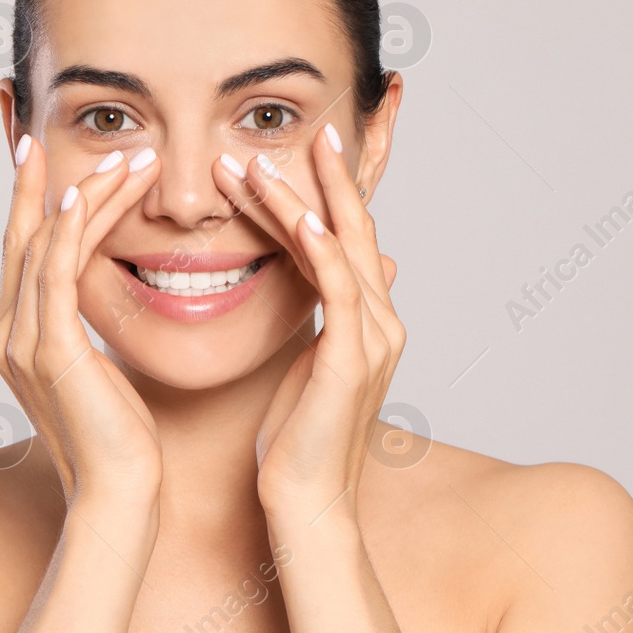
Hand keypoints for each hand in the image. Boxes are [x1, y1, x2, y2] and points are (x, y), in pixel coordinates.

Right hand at [0, 137, 164, 508]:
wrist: (121, 497)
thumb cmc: (122, 445)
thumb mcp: (101, 377)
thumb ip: (89, 338)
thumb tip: (106, 309)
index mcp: (18, 341)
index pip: (23, 256)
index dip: (29, 205)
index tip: (41, 161)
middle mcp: (9, 336)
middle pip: (20, 239)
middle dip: (34, 184)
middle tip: (48, 134)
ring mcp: (22, 342)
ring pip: (43, 244)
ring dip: (81, 194)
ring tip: (123, 158)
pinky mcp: (50, 349)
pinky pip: (55, 270)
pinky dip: (67, 227)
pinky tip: (85, 192)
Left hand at [214, 125, 404, 522]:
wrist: (305, 505)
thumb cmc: (291, 443)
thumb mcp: (299, 366)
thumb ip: (308, 322)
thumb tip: (309, 288)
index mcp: (365, 321)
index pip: (343, 239)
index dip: (320, 193)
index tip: (291, 151)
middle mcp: (379, 320)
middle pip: (351, 229)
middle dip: (323, 178)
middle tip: (302, 127)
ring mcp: (372, 337)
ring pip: (337, 247)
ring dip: (296, 199)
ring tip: (253, 162)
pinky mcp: (351, 358)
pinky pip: (338, 287)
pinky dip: (318, 246)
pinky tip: (296, 214)